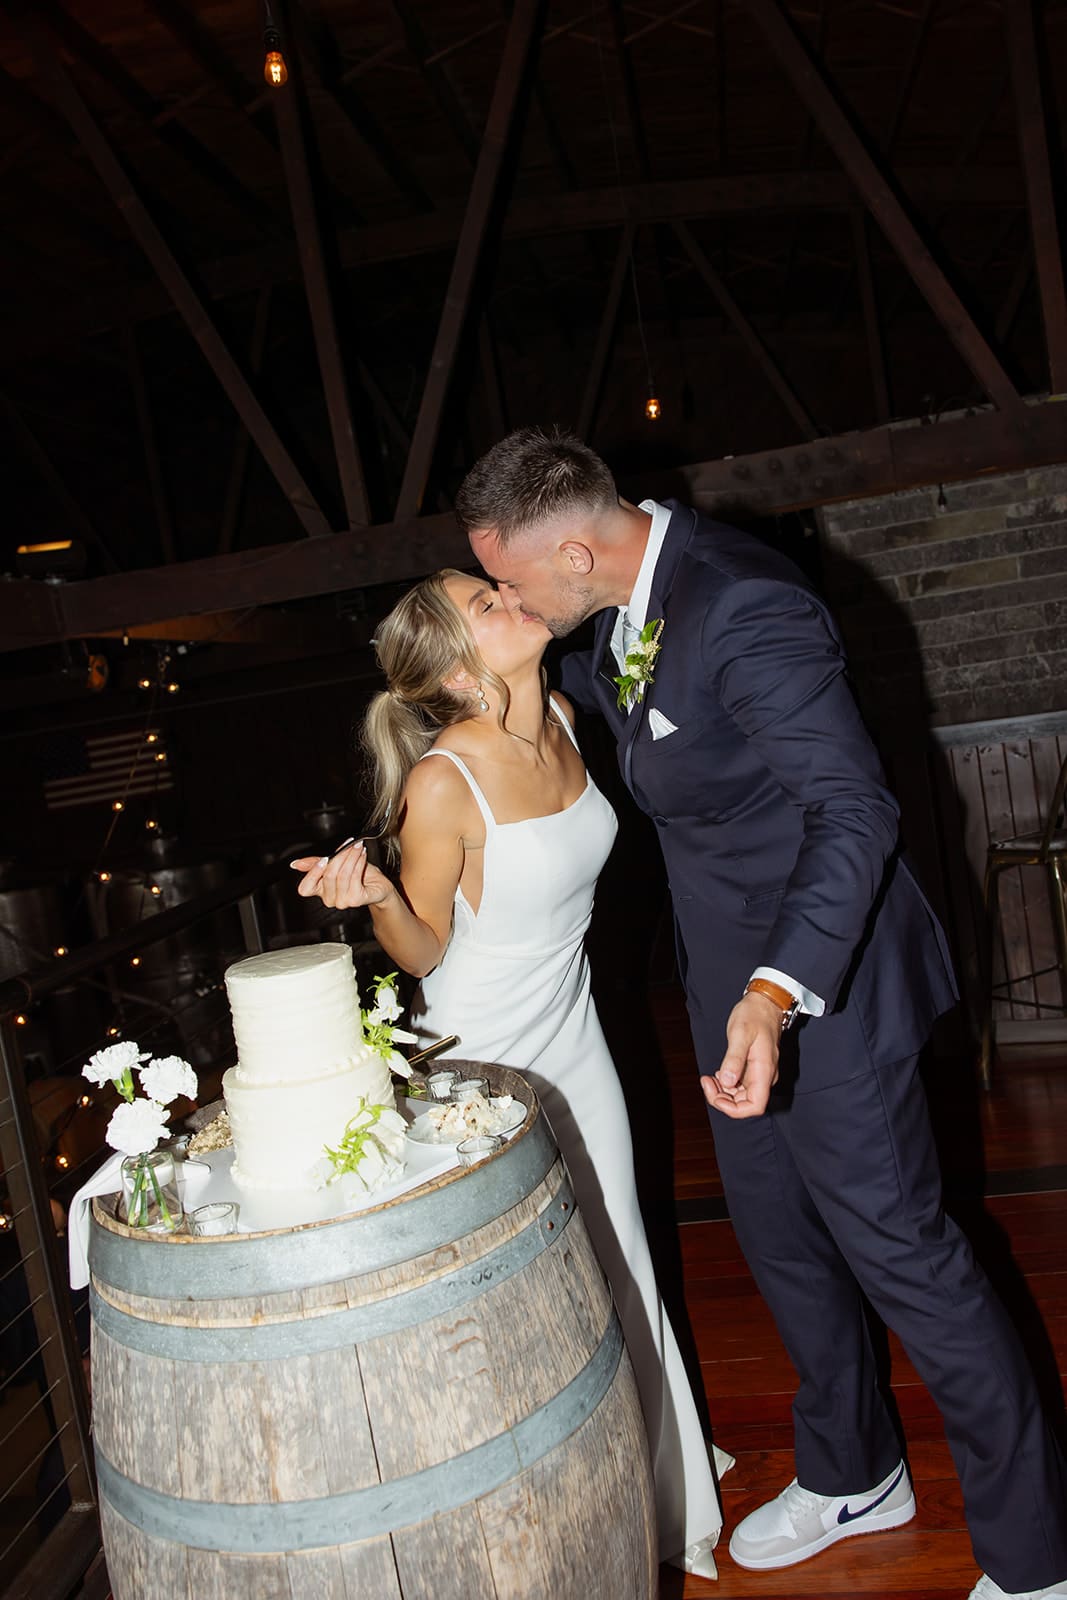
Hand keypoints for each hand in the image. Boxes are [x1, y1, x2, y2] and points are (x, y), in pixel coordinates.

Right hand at [290, 843, 393, 909]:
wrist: (378, 885)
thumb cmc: (358, 874)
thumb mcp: (335, 864)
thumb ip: (315, 863)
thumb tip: (295, 864)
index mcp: (320, 890)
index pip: (305, 888)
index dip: (312, 874)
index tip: (323, 859)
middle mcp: (329, 899)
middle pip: (328, 875)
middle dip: (339, 856)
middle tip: (349, 844)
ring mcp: (342, 902)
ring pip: (342, 874)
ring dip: (351, 856)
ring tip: (358, 847)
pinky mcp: (356, 900)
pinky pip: (354, 876)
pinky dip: (358, 861)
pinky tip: (362, 854)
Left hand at [701, 992, 781, 1118]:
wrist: (764, 1004)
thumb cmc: (754, 1015)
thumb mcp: (740, 1034)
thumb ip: (734, 1059)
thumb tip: (727, 1082)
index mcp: (764, 1071)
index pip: (755, 1106)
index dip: (734, 1109)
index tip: (716, 1095)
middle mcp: (764, 1077)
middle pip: (745, 1104)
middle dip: (723, 1099)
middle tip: (706, 1082)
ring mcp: (759, 1074)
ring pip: (741, 1097)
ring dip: (722, 1092)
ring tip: (708, 1077)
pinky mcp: (753, 1070)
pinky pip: (740, 1086)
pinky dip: (726, 1084)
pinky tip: (716, 1073)